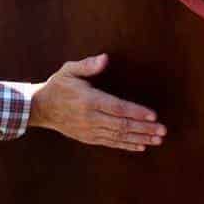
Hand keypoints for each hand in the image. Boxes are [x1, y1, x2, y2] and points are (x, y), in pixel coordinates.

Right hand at [29, 54, 165, 151]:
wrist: (41, 108)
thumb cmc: (58, 86)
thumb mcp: (69, 70)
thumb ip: (87, 65)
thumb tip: (105, 58)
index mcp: (88, 100)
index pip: (117, 108)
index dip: (136, 112)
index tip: (153, 115)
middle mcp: (90, 118)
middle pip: (122, 125)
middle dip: (144, 128)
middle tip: (162, 131)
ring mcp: (90, 130)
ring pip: (118, 136)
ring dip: (139, 138)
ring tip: (157, 139)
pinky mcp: (88, 138)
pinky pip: (111, 143)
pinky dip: (126, 145)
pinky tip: (141, 145)